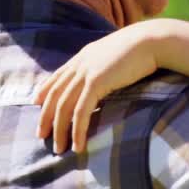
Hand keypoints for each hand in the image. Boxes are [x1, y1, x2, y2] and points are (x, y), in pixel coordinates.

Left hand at [33, 25, 160, 153]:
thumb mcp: (115, 53)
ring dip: (60, 130)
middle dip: (45, 117)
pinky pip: (81, 111)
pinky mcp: (96, 82)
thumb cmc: (141, 47)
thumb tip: (105, 73)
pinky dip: (77, 130)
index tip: (36, 103)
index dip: (44, 90)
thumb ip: (104, 63)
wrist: (151, 40)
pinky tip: (78, 144)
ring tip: (60, 149)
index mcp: (83, 56)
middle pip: (55, 95)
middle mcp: (80, 64)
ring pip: (64, 106)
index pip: (57, 76)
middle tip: (41, 136)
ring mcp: (86, 73)